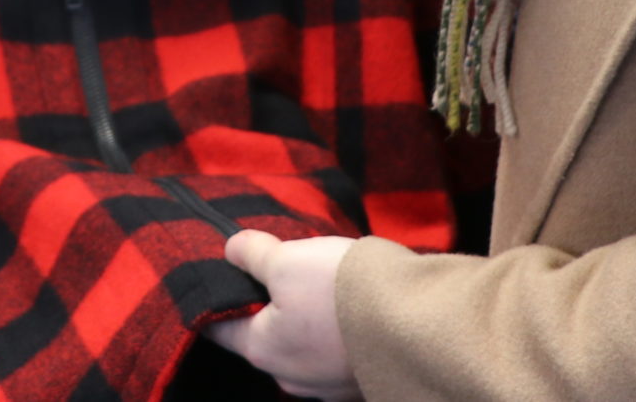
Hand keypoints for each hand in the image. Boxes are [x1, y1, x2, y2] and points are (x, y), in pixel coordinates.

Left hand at [206, 232, 360, 399]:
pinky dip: (338, 331)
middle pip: (265, 336)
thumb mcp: (286, 258)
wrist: (417, 319)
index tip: (222, 276)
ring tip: (325, 284)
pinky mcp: (362, 380)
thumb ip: (253, 254)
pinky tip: (353, 306)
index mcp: (262, 351)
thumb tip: (233, 250)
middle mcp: (292, 378)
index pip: (220, 327)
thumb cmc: (341, 291)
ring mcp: (330, 386)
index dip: (217, 297)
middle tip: (283, 270)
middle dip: (269, 305)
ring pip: (304, 345)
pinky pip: (338, 352)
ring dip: (308, 319)